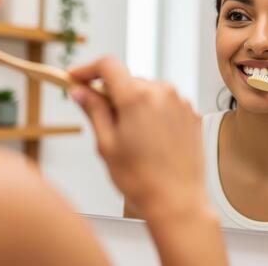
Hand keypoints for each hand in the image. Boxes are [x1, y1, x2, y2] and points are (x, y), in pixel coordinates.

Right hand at [69, 57, 207, 219]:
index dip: (87, 69)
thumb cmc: (141, 180)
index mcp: (137, 97)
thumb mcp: (107, 145)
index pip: (107, 65)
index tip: (76, 77)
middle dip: (111, 94)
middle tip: (101, 120)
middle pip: (127, 79)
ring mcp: (180, 102)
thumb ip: (94, 111)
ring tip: (131, 138)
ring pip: (147, 91)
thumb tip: (80, 92)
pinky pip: (165, 103)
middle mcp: (162, 92)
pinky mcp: (191, 114)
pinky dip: (153, 112)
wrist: (178, 203)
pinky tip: (150, 139)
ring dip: (133, 104)